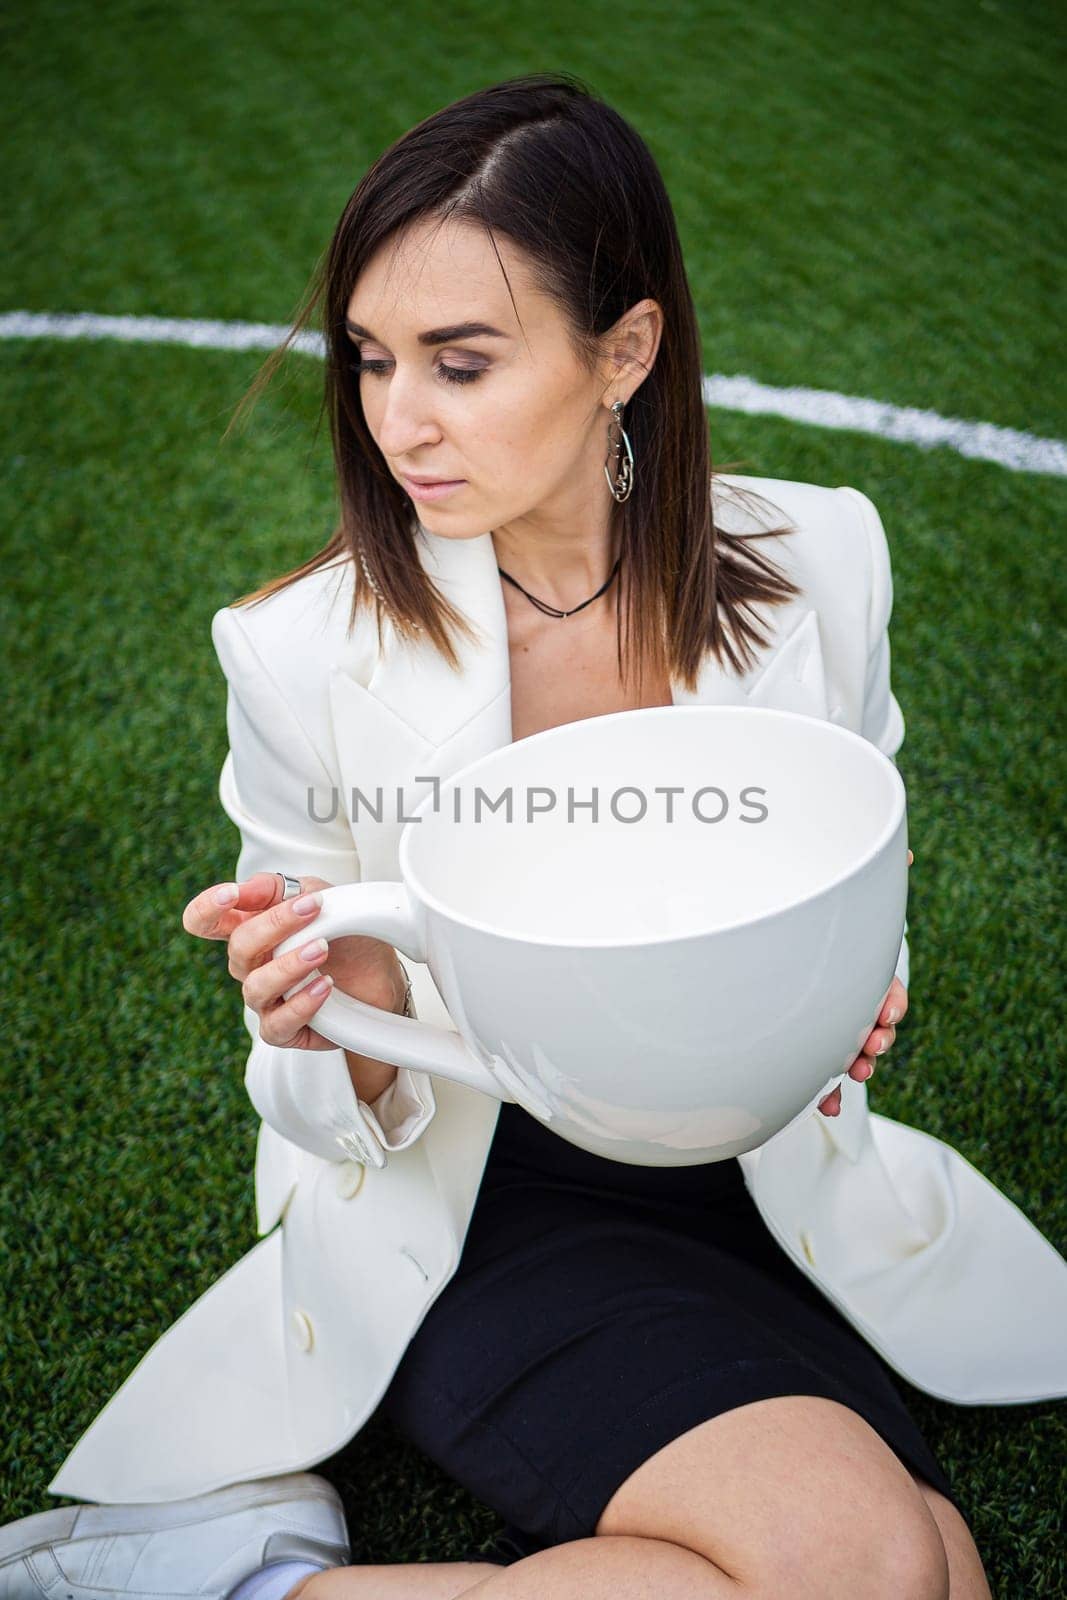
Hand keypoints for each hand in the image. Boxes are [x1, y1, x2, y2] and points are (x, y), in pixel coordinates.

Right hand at [181, 871, 405, 1051]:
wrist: (383, 974)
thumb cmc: (345, 933)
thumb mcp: (317, 895)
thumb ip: (278, 888)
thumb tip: (243, 889)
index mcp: (249, 929)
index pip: (203, 922)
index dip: (206, 909)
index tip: (232, 894)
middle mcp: (250, 967)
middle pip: (238, 948)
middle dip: (275, 925)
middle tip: (313, 908)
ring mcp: (265, 1000)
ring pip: (256, 987)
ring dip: (290, 965)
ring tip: (322, 949)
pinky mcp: (285, 1031)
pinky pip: (277, 1024)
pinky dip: (302, 1003)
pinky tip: (325, 986)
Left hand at [817, 848, 912, 1117]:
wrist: (747, 945)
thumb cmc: (798, 918)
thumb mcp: (831, 898)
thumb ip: (867, 877)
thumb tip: (901, 851)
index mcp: (855, 969)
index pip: (885, 988)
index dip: (890, 1002)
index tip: (886, 1014)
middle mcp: (844, 998)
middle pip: (871, 1024)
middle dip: (876, 1038)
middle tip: (871, 1046)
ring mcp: (825, 1024)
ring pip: (849, 1051)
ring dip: (856, 1065)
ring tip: (854, 1073)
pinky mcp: (802, 1047)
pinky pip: (817, 1074)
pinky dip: (823, 1091)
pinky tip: (823, 1106)